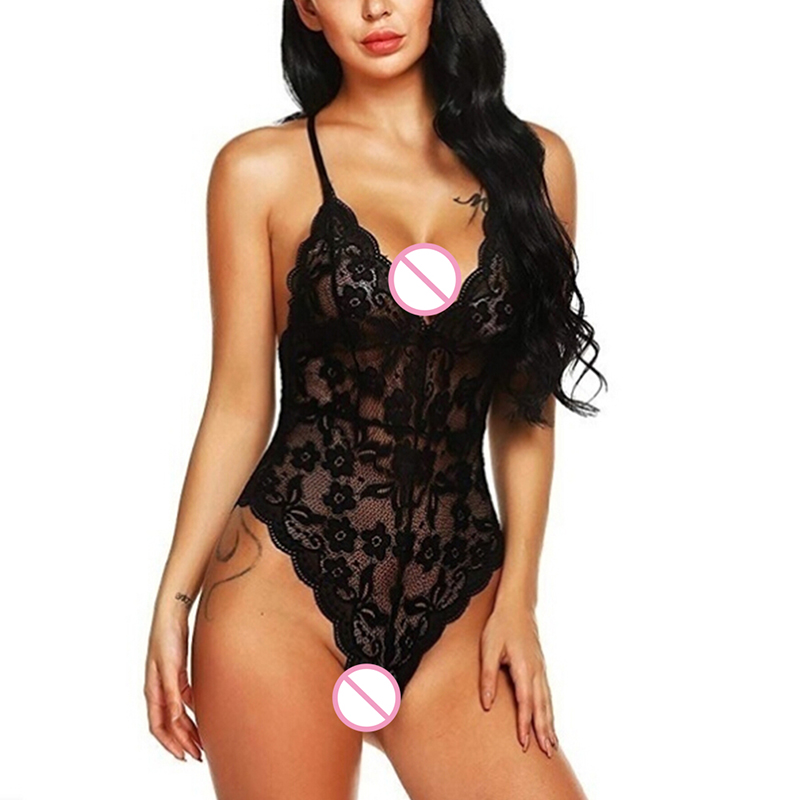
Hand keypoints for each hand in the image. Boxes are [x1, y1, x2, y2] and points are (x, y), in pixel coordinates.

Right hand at [144, 611, 202, 761]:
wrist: (172, 615)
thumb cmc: (167, 638)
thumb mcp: (170, 667)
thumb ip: (172, 693)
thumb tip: (174, 719)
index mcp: (153, 691)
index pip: (159, 726)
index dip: (170, 743)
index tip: (184, 755)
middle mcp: (159, 690)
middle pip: (169, 724)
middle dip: (182, 741)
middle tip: (199, 754)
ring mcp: (168, 683)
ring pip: (177, 714)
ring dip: (188, 728)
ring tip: (202, 741)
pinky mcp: (178, 674)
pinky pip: (184, 699)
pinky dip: (191, 710)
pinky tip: (204, 715)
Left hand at [479, 602, 558, 757]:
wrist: (517, 606)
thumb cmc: (500, 625)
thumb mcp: (488, 649)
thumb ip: (488, 677)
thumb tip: (487, 704)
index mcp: (524, 668)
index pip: (525, 702)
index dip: (524, 724)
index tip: (524, 744)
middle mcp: (536, 671)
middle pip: (541, 706)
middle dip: (543, 730)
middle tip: (547, 753)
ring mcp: (540, 669)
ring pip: (547, 701)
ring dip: (549, 723)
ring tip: (552, 744)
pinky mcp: (540, 667)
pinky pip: (547, 694)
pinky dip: (549, 710)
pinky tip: (549, 719)